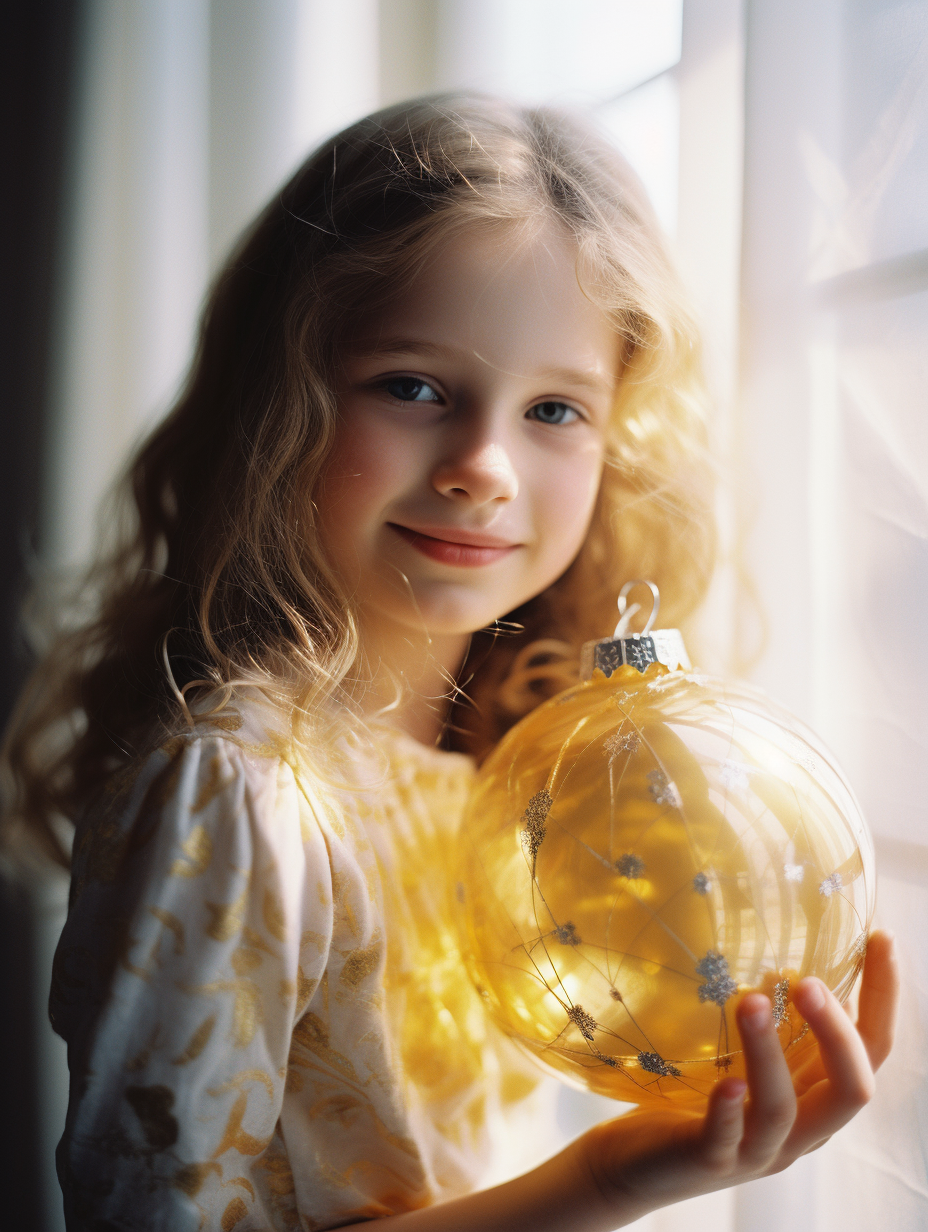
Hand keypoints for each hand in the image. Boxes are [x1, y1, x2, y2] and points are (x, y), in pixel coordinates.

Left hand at [581, 930, 899, 1222]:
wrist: (643, 1164)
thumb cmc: (700, 1098)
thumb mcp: (747, 1058)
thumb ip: (774, 1027)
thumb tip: (783, 966)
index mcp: (816, 1097)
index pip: (870, 1049)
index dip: (882, 997)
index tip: (880, 937)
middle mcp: (800, 1129)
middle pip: (851, 1089)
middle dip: (838, 1034)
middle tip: (810, 983)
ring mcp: (756, 1150)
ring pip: (783, 1109)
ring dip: (769, 1052)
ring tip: (753, 1002)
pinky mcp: (710, 1161)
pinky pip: (727, 1139)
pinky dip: (730, 1111)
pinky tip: (727, 1082)